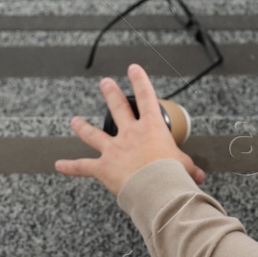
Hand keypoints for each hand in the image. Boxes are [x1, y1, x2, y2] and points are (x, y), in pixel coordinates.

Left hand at [55, 64, 205, 194]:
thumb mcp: (185, 167)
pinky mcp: (103, 167)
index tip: (133, 68)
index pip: (147, 96)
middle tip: (105, 83)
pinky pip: (83, 166)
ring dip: (83, 126)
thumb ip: (188, 168)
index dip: (140, 80)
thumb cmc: (172, 175)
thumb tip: (198, 175)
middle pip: (117, 108)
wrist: (155, 187)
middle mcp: (130, 134)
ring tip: (75, 120)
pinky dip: (70, 166)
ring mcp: (114, 149)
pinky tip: (59, 164)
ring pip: (93, 134)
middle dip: (110, 93)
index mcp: (151, 128)